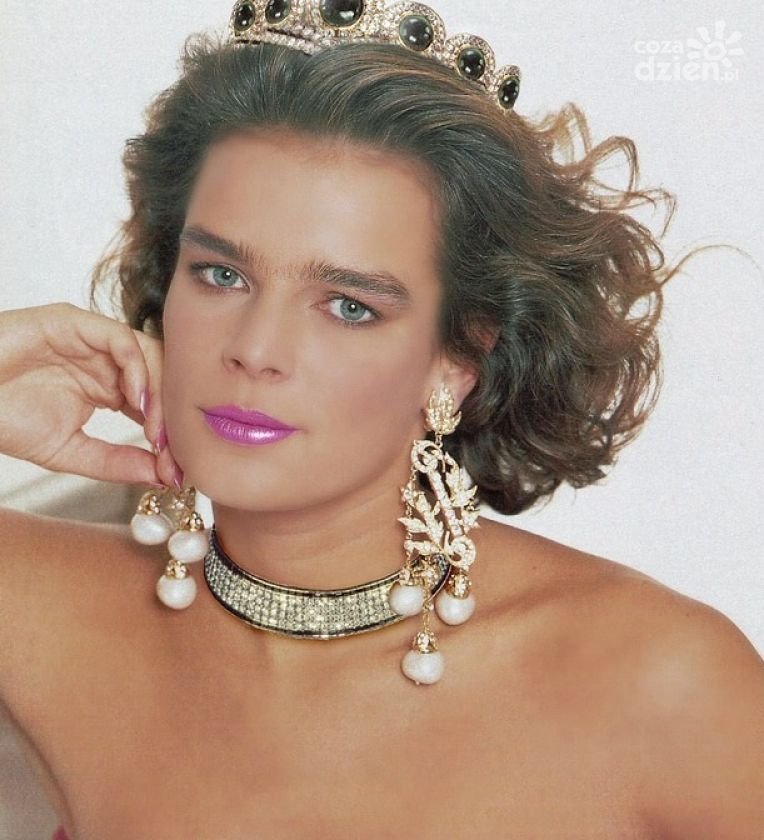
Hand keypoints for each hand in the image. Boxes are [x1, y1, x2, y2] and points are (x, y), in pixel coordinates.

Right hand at [0, 303, 180, 486]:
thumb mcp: (70, 451)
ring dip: (161, 395)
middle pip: (162, 378)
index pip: (157, 403)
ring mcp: (92, 340)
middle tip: (174, 453)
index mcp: (109, 387)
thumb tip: (162, 477)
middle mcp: (106, 361)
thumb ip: (116, 462)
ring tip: (156, 431)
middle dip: (173, 417)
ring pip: (149, 356)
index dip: (172, 434)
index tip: (178, 469)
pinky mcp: (74, 323)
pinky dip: (138, 367)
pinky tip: (137, 399)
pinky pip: (121, 338)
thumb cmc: (3, 418)